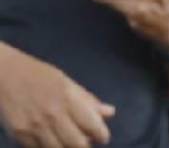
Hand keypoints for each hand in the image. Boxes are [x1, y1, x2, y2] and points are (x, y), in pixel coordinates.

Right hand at [0, 42, 114, 147]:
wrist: (5, 74)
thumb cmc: (40, 75)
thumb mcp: (67, 82)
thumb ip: (87, 99)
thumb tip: (110, 113)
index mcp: (68, 99)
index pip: (91, 125)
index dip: (101, 134)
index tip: (103, 137)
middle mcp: (52, 115)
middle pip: (76, 144)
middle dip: (85, 145)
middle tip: (86, 141)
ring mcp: (34, 127)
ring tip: (70, 141)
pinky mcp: (19, 135)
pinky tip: (52, 141)